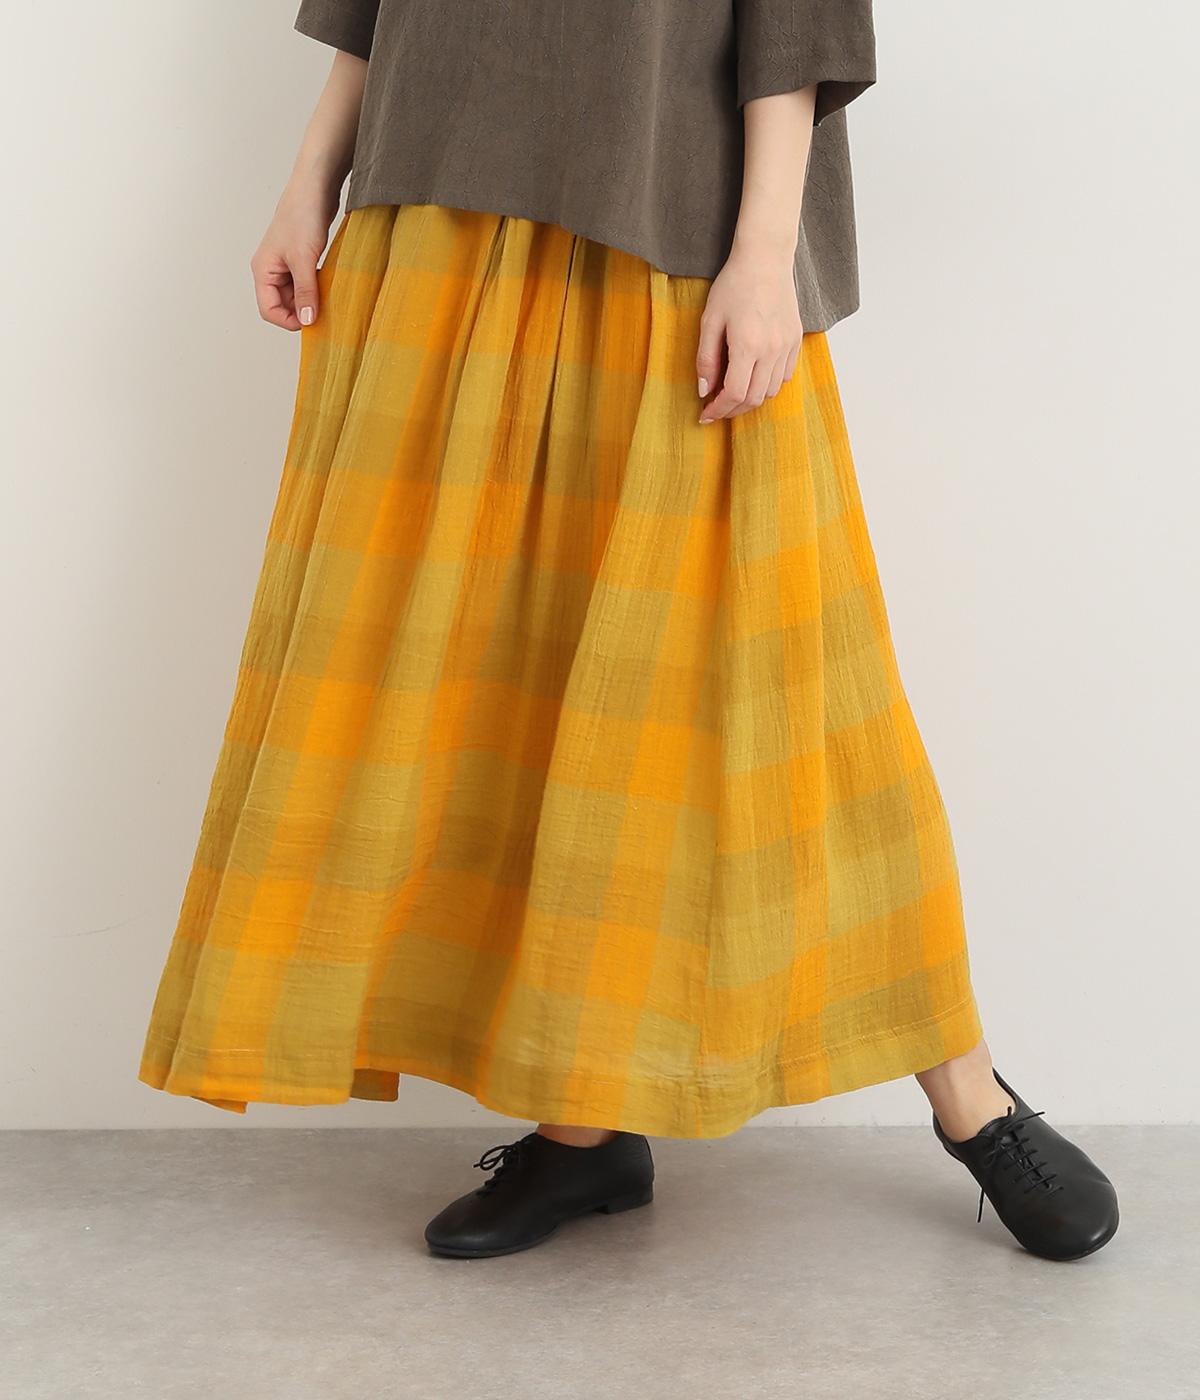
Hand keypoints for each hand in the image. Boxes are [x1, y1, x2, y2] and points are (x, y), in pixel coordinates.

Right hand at [250, 179, 340, 331]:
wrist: (315, 188)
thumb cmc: (302, 216)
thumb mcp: (304, 260)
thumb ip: (305, 292)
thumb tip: (306, 321)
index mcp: (262, 270)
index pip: (268, 310)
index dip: (289, 320)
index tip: (312, 322)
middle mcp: (271, 269)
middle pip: (282, 305)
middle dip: (302, 311)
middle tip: (325, 312)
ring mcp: (285, 265)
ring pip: (296, 295)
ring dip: (311, 300)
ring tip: (328, 298)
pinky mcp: (300, 259)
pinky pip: (306, 283)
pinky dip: (317, 289)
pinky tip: (329, 286)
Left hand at [696, 241, 803, 422]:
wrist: (766, 259)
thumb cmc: (734, 285)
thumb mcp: (710, 320)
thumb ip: (706, 358)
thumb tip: (704, 390)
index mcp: (747, 345)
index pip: (734, 394)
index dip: (718, 410)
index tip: (705, 415)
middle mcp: (771, 350)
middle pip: (754, 399)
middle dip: (732, 409)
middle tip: (716, 409)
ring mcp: (787, 346)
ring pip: (770, 391)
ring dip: (750, 399)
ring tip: (733, 393)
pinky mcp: (796, 340)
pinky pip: (785, 376)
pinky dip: (768, 385)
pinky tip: (753, 377)